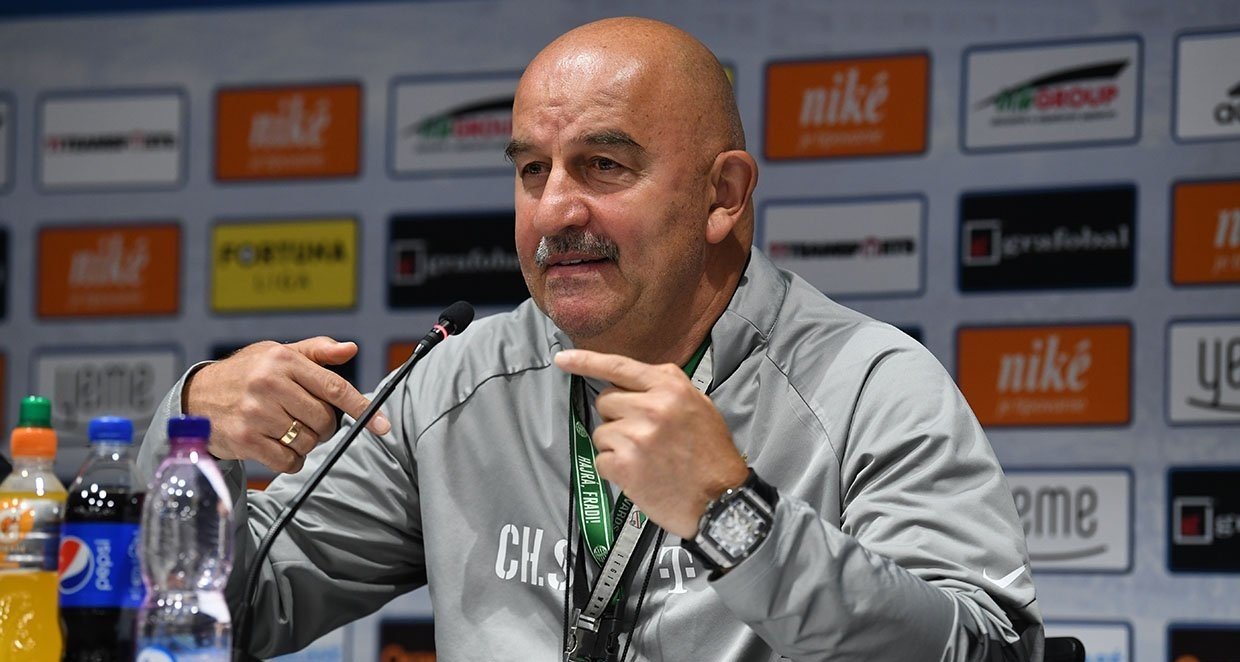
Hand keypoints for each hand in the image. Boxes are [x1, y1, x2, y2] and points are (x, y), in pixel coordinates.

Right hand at [184, 337, 390, 473]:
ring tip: (288, 430)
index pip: (335, 388)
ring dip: (306, 443)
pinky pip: (288, 461)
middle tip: (308, 421)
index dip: (363, 409)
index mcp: (283, 360)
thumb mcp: (278, 353)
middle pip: (325, 420)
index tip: (383, 426)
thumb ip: (316, 351)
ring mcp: (256, 413)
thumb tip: (349, 349)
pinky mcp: (245, 440)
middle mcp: (269, 384)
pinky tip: (279, 448)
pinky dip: (292, 460)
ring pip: (308, 442)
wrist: (197, 397)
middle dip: (325, 426)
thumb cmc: (246, 373)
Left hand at [554, 349, 747, 538]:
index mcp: (670, 387)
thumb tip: (630, 383)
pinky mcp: (624, 465)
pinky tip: (639, 475)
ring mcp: (635, 436)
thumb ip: (665, 389)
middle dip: (617, 417)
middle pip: (605, 401)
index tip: (562, 359)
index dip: (586, 362)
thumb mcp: (699, 406)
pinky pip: (601, 459)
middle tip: (643, 437)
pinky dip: (615, 470)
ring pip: (601, 432)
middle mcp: (651, 407)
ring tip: (645, 459)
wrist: (721, 499)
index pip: (619, 367)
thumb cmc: (712, 454)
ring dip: (616, 446)